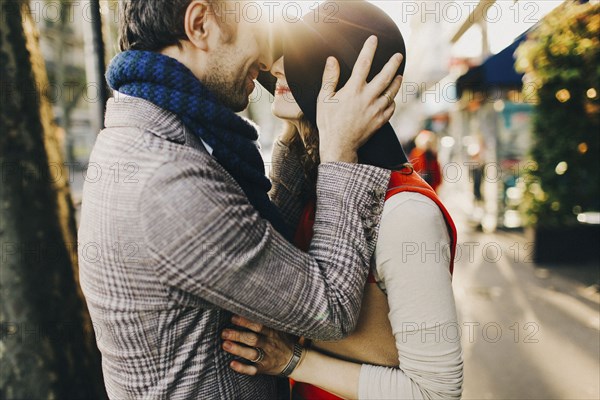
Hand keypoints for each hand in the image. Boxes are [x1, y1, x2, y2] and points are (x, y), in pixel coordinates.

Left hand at [221, 315, 295, 375]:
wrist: (295, 361)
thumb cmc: (282, 341)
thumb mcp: (279, 328)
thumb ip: (267, 321)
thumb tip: (251, 306)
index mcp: (272, 333)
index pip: (258, 326)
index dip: (246, 321)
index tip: (233, 317)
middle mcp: (269, 345)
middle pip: (252, 339)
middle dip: (238, 335)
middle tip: (224, 332)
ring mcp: (266, 357)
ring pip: (251, 354)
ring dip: (238, 349)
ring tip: (225, 344)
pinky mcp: (263, 369)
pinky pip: (252, 370)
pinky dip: (242, 368)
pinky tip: (232, 364)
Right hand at [317, 35, 403, 162]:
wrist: (339, 145)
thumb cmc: (328, 122)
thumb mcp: (324, 98)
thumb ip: (329, 78)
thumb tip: (332, 60)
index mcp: (353, 90)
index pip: (363, 63)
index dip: (369, 49)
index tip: (373, 40)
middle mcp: (367, 98)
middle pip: (385, 76)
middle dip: (393, 64)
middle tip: (398, 55)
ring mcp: (376, 110)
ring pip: (391, 92)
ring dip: (397, 82)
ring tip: (399, 75)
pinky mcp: (380, 121)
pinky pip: (391, 108)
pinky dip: (392, 102)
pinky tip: (391, 98)